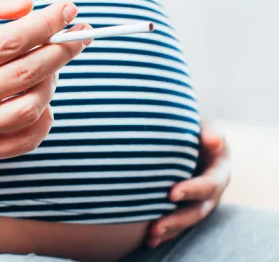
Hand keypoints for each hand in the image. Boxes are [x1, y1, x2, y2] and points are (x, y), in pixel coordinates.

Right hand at [0, 0, 91, 160]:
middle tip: (79, 35)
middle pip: (26, 74)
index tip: (69, 10)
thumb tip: (29, 5)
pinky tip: (39, 95)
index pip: (12, 42)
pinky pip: (29, 138)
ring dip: (51, 82)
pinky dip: (45, 116)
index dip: (47, 24)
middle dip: (61, 50)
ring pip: (31, 107)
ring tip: (50, 66)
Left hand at [146, 124, 231, 247]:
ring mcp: (199, 203)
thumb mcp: (204, 127)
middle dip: (177, 219)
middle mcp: (211, 192)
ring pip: (186, 221)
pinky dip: (164, 233)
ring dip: (169, 230)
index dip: (192, 190)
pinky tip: (147, 240)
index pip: (208, 184)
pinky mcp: (185, 208)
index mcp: (219, 172)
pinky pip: (178, 224)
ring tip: (150, 236)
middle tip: (156, 225)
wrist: (188, 139)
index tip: (172, 194)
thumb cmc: (195, 130)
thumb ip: (208, 131)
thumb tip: (212, 140)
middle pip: (198, 211)